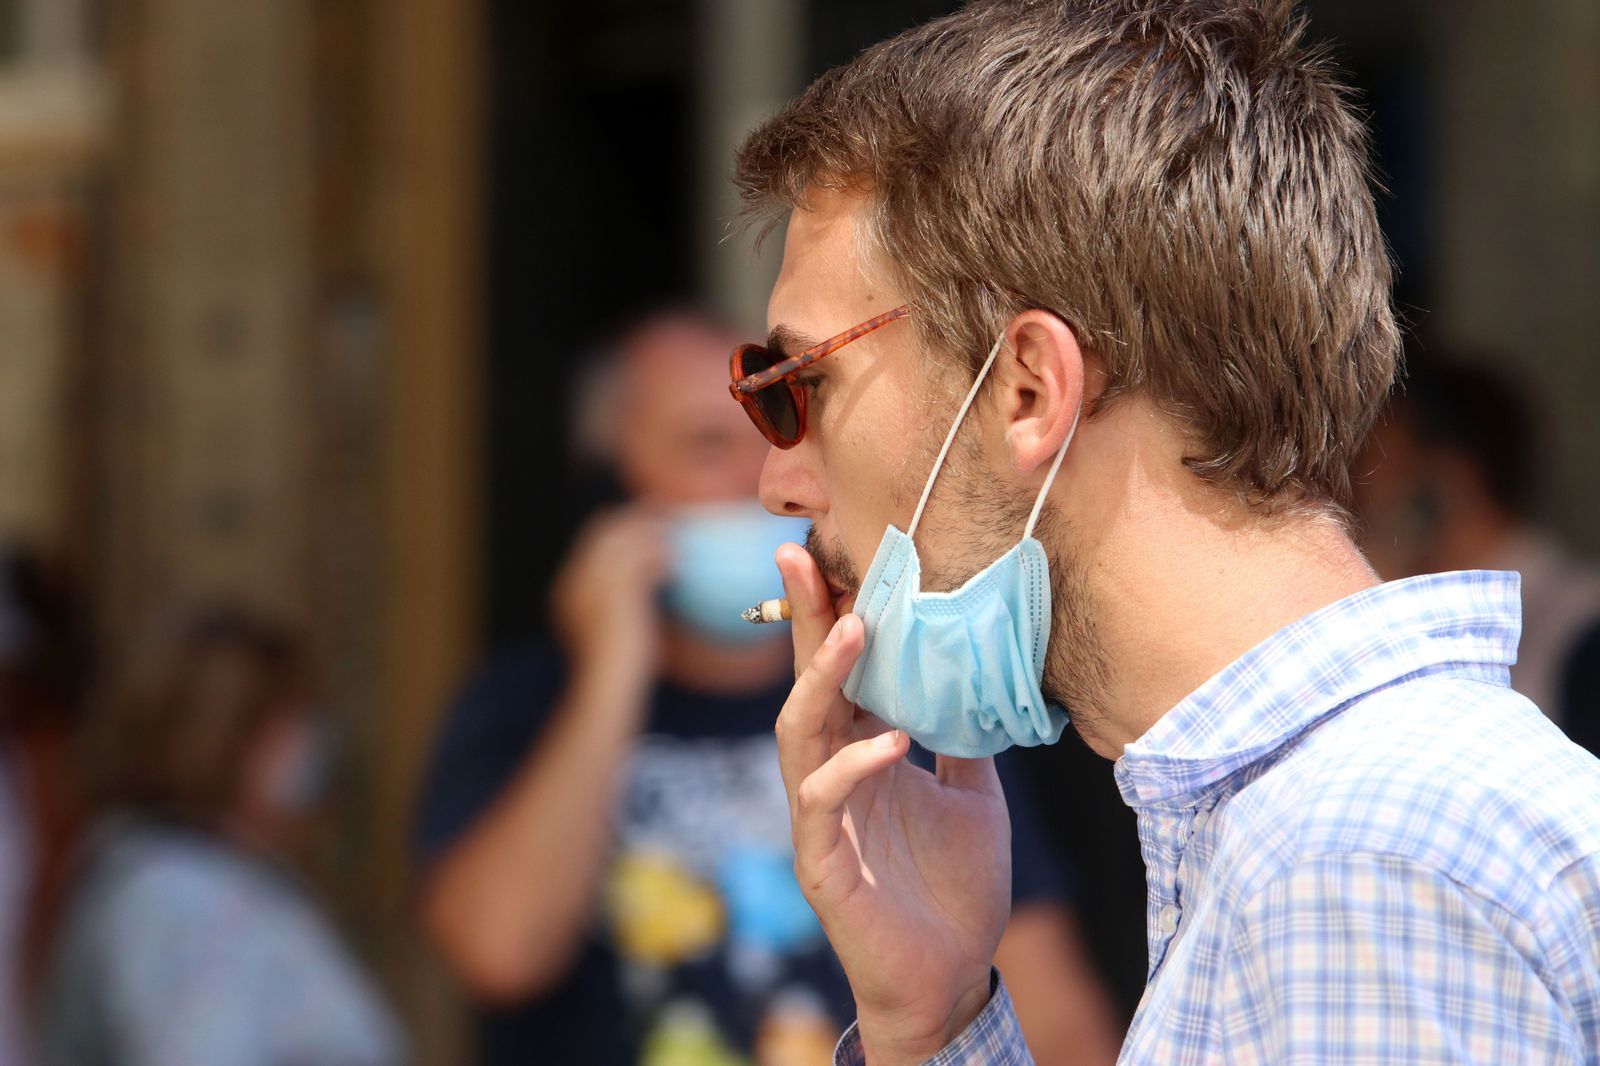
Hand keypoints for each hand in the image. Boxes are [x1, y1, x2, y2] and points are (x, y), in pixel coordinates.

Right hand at [551, 507, 670, 684]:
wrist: (606, 690)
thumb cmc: (613, 676)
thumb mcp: (609, 638)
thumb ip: (617, 613)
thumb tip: (640, 603)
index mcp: (567, 593)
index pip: (589, 542)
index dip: (616, 527)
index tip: (642, 523)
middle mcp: (575, 582)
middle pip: (604, 529)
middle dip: (633, 517)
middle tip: (663, 512)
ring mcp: (592, 585)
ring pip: (624, 539)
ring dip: (651, 535)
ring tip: (676, 538)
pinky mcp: (617, 592)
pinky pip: (642, 559)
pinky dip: (661, 557)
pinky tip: (678, 566)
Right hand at [772, 543, 1010, 1065]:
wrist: (950, 979)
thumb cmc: (954, 890)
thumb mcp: (974, 797)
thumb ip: (963, 740)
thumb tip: (982, 679)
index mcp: (861, 754)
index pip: (840, 673)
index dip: (829, 614)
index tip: (831, 552)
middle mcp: (830, 775)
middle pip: (804, 684)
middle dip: (800, 619)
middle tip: (800, 555)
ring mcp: (821, 818)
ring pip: (799, 733)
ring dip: (821, 678)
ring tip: (852, 629)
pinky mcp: (822, 861)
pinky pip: (825, 801)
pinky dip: (855, 766)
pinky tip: (893, 741)